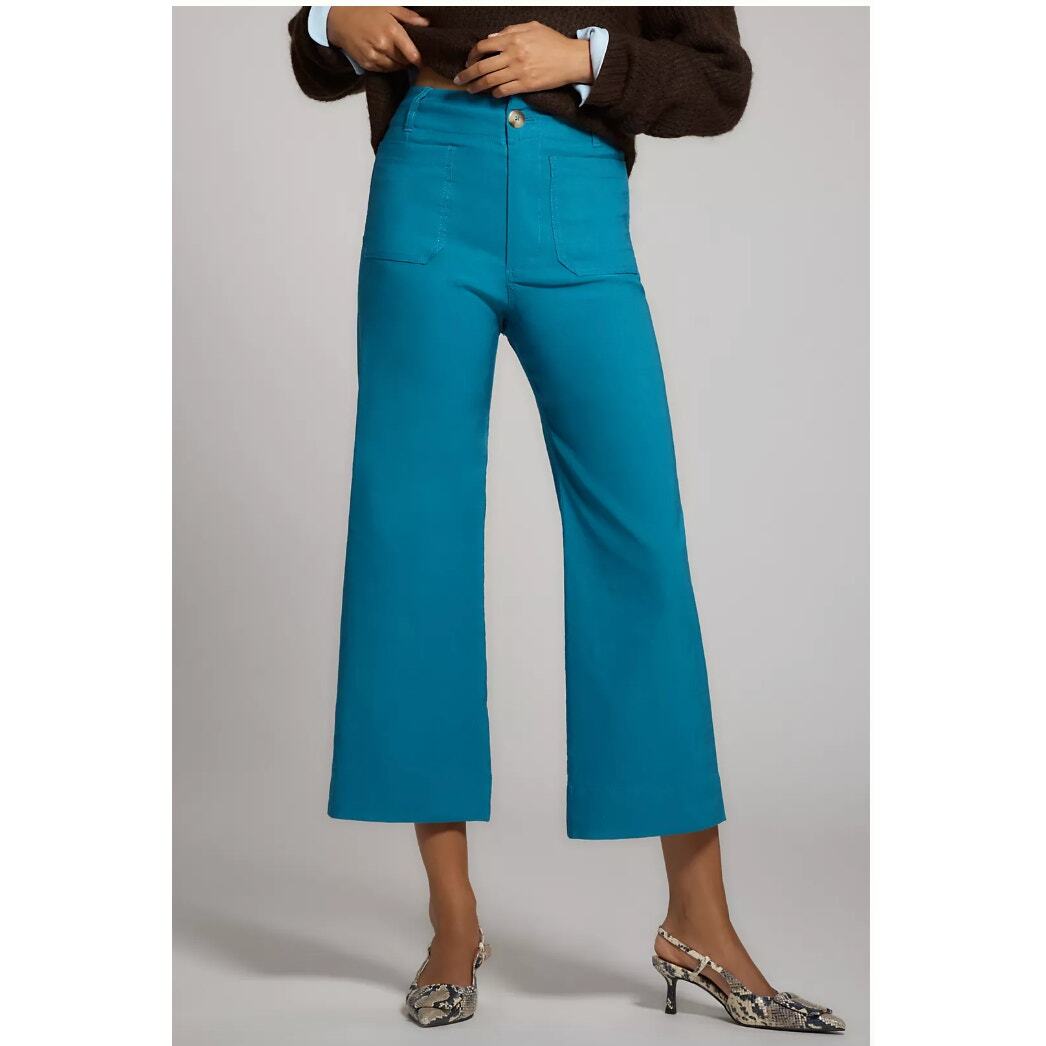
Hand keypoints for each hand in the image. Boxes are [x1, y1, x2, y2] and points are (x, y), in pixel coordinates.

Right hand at [326, 6, 428, 71]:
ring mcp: (374, 56)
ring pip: (394, 68)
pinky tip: (386, 58)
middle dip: (408, 60)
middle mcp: (383, 45)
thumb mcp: (388, 7)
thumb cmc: (365, 10)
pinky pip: (383, 70)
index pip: (412, 53)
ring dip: (398, 64)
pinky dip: (387, 66)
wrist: (340, 19)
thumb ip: (408, 16)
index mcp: (392, 30)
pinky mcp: (366, 64)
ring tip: (397, 56)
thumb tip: (425, 23)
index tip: (421, 60)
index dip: (419, 59)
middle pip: (404, 62)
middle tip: (408, 55)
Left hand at [455, 22, 592, 96]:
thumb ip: (510, 31)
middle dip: (467, 74)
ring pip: (490, 81)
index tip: (469, 61)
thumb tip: (492, 39)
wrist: (571, 59)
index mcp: (513, 39)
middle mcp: (513, 55)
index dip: (473, 54)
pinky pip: (504, 91)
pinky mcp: (525, 85)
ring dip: (477, 87)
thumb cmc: (553, 42)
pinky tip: (492, 93)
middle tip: (459, 80)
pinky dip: (495, 93)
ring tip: (470, 90)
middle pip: (482, 67)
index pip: (484, 47)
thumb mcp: (532, 27)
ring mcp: (518, 72)